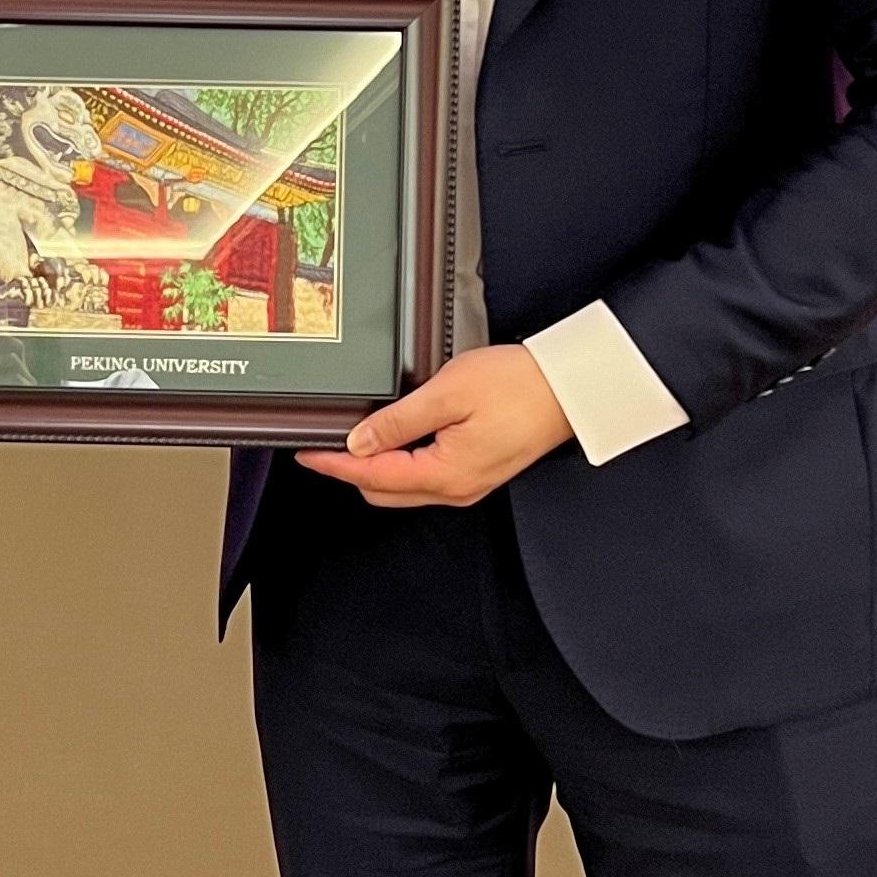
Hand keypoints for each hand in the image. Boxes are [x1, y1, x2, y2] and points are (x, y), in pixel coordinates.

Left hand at [296, 346, 573, 507]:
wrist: (569, 389)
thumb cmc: (518, 386)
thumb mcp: (448, 393)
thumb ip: (399, 421)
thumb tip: (359, 442)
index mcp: (447, 474)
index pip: (374, 477)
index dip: (335, 465)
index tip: (307, 453)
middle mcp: (457, 489)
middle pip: (385, 490)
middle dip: (350, 471)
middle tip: (323, 443)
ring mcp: (469, 483)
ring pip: (405, 486)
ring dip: (375, 468)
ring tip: (350, 440)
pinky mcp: (478, 471)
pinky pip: (426, 477)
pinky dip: (400, 464)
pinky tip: (391, 441)